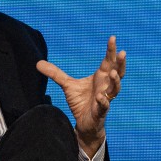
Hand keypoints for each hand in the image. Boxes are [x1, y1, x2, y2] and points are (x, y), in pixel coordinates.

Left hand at [37, 36, 125, 155]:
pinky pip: (104, 106)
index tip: (112, 37)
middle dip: (121, 63)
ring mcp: (105, 98)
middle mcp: (105, 86)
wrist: (83, 123)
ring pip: (115, 89)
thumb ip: (55, 74)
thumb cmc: (81, 102)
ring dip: (115, 81)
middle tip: (123, 53)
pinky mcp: (101, 111)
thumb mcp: (67, 85)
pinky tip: (100, 96)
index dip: (111, 50)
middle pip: (118, 72)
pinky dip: (103, 101)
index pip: (108, 61)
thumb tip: (38, 63)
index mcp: (100, 77)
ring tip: (113, 73)